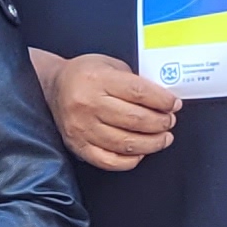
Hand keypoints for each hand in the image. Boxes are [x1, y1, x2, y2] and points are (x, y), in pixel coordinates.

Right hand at [32, 47, 180, 170]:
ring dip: (152, 143)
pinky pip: (109, 161)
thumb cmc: (84, 75)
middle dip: (161, 123)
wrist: (52, 88)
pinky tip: (140, 152)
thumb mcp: (109, 65)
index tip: (174, 104)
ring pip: (126, 143)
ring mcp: (82, 128)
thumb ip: (134, 80)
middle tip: (169, 122)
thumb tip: (162, 100)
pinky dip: (130, 160)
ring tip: (163, 138)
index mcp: (97, 80)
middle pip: (136, 120)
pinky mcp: (78, 146)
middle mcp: (88, 104)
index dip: (162, 101)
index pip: (139, 93)